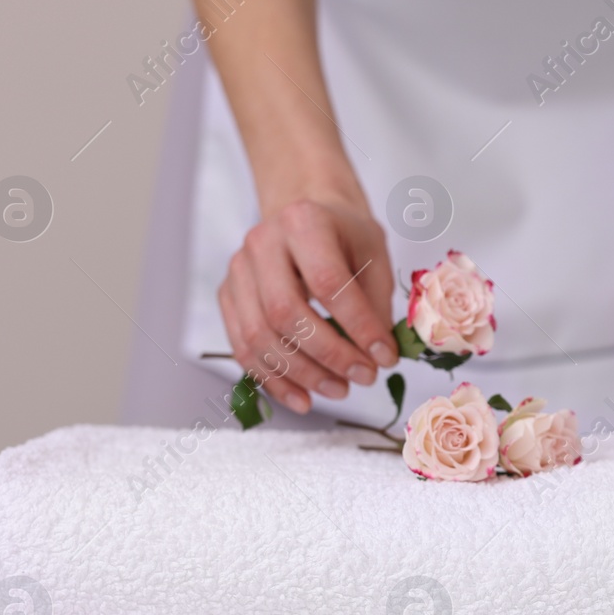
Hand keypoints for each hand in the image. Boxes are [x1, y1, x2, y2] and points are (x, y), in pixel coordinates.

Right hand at [218, 194, 396, 413]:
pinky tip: (303, 399)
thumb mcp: (374, 255)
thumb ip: (377, 303)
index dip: (358, 326)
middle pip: (285, 313)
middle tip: (363, 377)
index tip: (385, 357)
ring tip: (340, 390)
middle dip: (329, 355)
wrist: (306, 216)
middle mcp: (262, 243)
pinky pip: (243, 347)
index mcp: (303, 222)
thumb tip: (379, 357)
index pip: (327, 283)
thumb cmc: (345, 237)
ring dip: (302, 374)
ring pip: (259, 336)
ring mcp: (238, 271)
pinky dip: (274, 380)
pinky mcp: (228, 296)